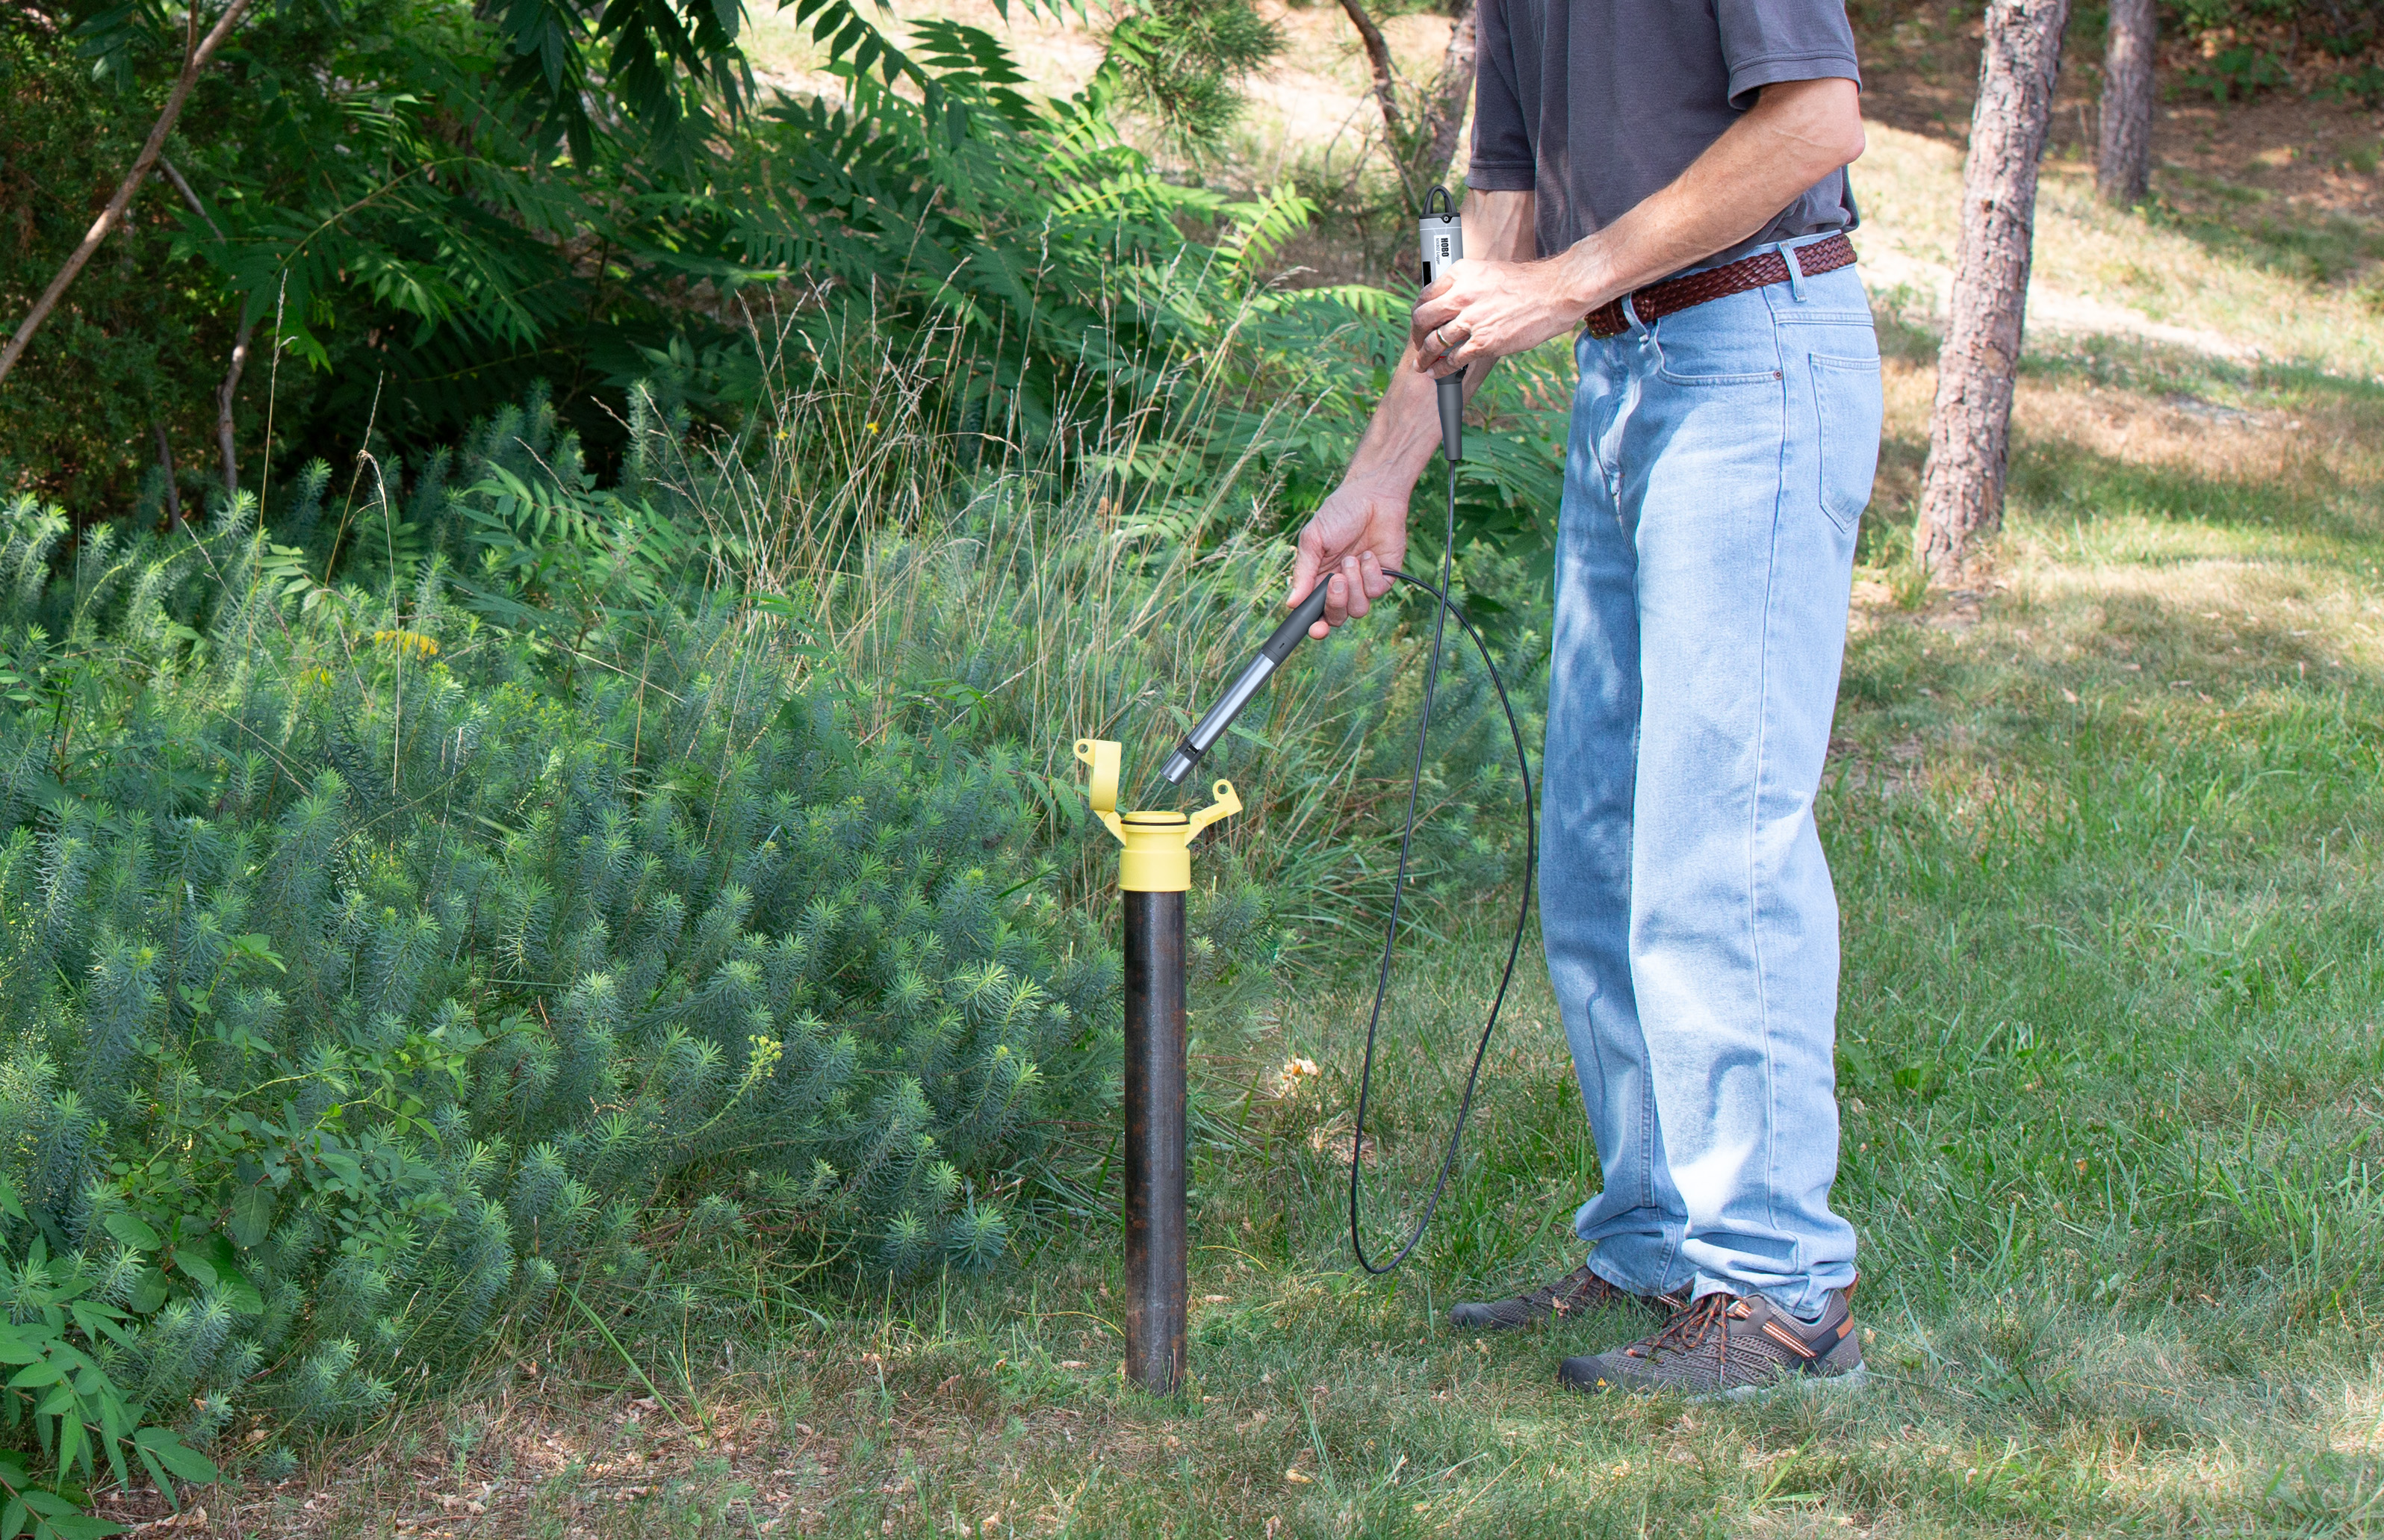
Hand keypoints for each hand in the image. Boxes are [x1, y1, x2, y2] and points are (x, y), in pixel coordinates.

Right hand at [1290, 476, 1407, 637]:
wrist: (1372, 496)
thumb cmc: (1339, 513)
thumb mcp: (1313, 540)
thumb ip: (1303, 573)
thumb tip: (1291, 602)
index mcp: (1318, 580)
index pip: (1315, 613)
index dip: (1315, 626)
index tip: (1315, 630)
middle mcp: (1341, 586)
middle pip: (1336, 617)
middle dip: (1336, 604)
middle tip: (1336, 581)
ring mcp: (1363, 583)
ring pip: (1358, 610)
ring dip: (1354, 586)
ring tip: (1352, 560)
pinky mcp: (1385, 577)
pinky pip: (1377, 591)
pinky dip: (1371, 574)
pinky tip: (1369, 555)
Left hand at [1411, 254, 1598, 378]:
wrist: (1554, 292)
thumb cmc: (1526, 284)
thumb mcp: (1488, 272)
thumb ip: (1466, 284)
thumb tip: (1451, 302)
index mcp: (1461, 273)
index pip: (1425, 294)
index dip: (1418, 313)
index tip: (1419, 323)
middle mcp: (1461, 295)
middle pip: (1422, 319)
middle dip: (1415, 335)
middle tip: (1417, 344)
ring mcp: (1472, 320)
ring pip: (1433, 342)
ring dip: (1424, 357)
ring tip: (1422, 365)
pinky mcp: (1484, 342)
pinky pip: (1453, 359)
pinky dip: (1442, 369)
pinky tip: (1439, 373)